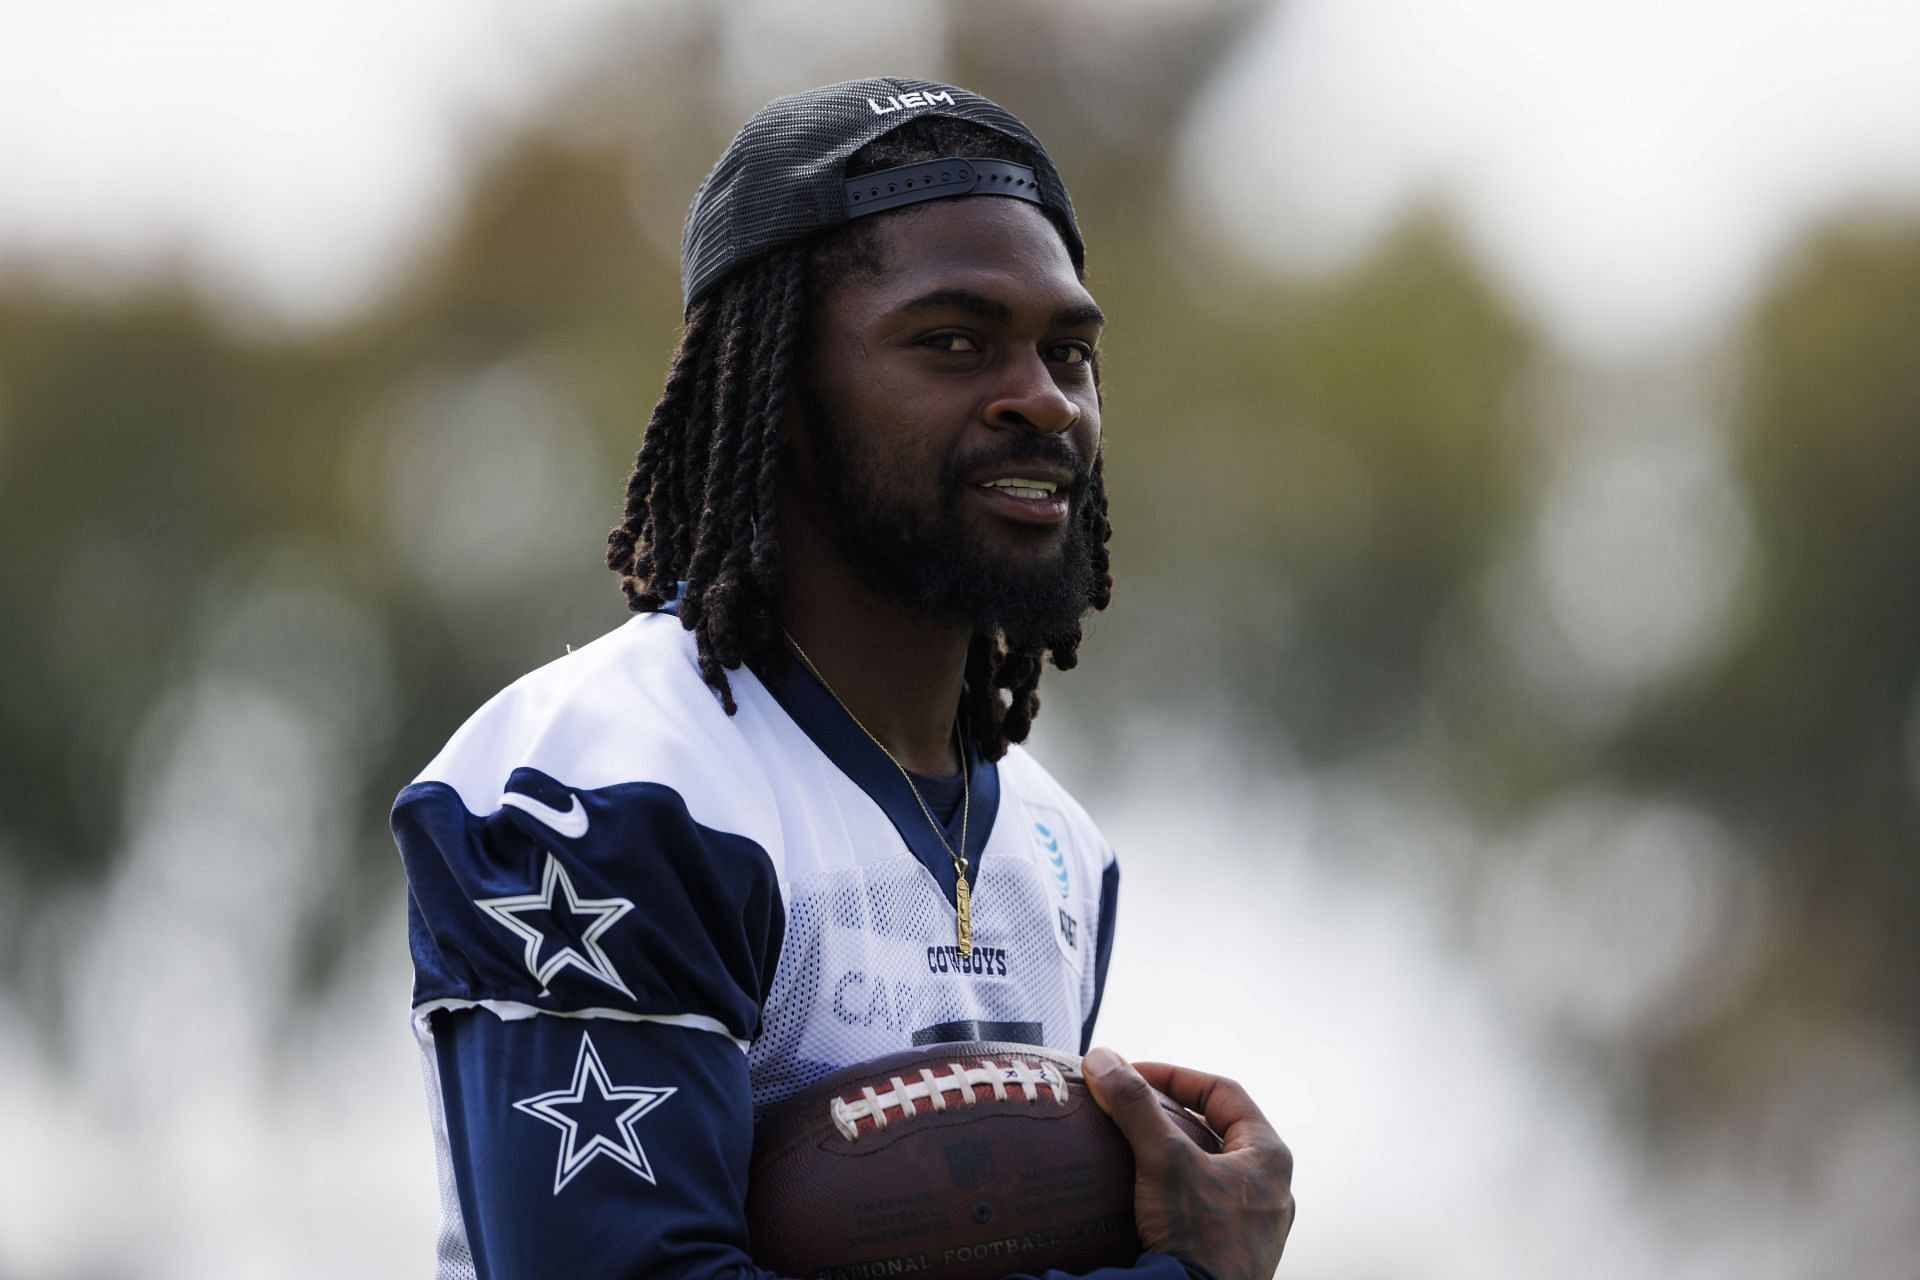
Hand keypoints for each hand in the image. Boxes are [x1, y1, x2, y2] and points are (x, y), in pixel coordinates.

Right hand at [1082, 1047, 1294, 1279]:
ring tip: (1133, 1147)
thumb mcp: (1164, 1159)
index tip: (1133, 1074)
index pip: (1223, 1091)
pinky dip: (1174, 1189)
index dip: (1175, 1075)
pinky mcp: (1235, 1251)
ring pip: (1211, 1168)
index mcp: (1270, 1156)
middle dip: (1172, 1115)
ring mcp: (1256, 1224)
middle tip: (1132, 1109)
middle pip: (1218, 1129)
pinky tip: (1144, 1194)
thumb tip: (1103, 1059)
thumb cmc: (1199, 1235)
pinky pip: (1204, 1204)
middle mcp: (1271, 1188)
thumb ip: (1135, 1106)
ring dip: (1173, 1152)